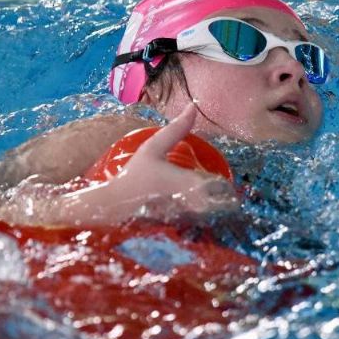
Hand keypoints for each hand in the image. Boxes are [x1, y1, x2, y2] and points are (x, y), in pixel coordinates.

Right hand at [108, 103, 238, 215]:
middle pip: (223, 204)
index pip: (224, 186)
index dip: (225, 185)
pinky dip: (199, 222)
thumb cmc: (134, 175)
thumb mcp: (152, 148)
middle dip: (221, 200)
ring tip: (202, 204)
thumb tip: (193, 105)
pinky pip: (199, 227)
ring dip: (212, 211)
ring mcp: (188, 222)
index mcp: (192, 183)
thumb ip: (176, 129)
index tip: (219, 182)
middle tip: (214, 194)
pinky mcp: (180, 233)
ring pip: (213, 217)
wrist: (113, 206)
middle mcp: (195, 206)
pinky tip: (187, 216)